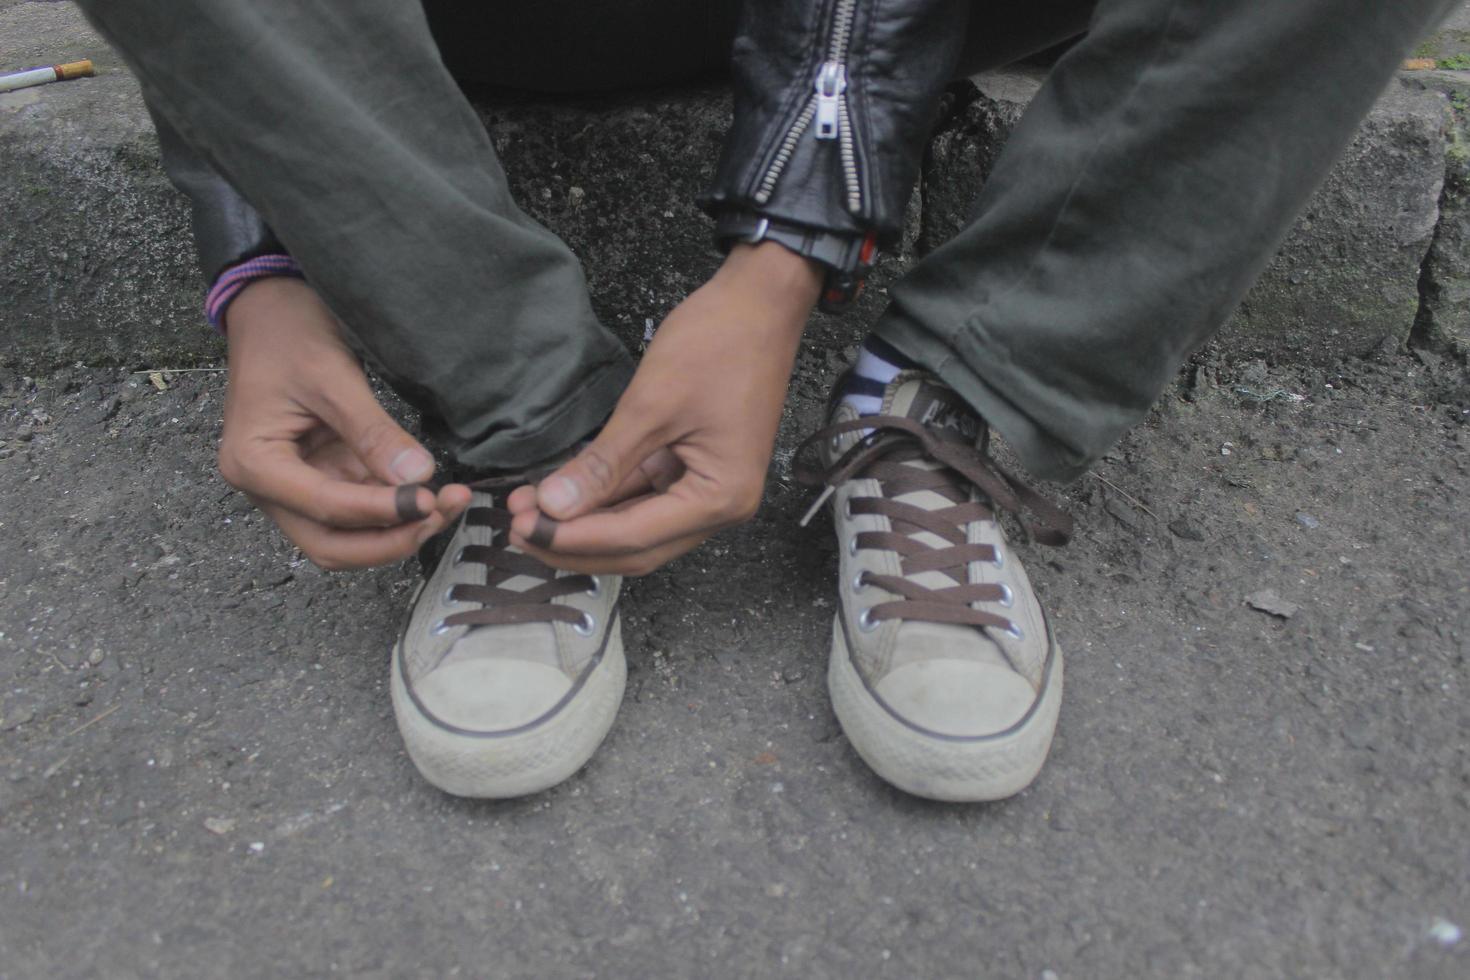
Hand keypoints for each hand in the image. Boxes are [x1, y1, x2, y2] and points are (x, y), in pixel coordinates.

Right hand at [219, 277, 469, 568]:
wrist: (270, 308)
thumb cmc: (287, 334)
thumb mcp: (332, 378)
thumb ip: (373, 433)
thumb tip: (417, 478)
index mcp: (254, 463)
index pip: (325, 507)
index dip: (381, 511)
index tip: (429, 500)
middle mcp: (268, 488)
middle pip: (332, 545)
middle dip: (390, 538)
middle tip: (441, 512)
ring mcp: (294, 488)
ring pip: (348, 537)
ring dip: (398, 529)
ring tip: (447, 502)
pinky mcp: (320, 477)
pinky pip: (359, 510)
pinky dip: (394, 508)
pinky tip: (431, 492)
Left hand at [505, 242, 821, 574]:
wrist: (760, 303)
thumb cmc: (717, 345)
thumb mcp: (651, 405)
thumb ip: (603, 464)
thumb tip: (553, 507)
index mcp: (720, 497)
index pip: (634, 538)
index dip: (572, 538)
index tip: (521, 528)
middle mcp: (721, 507)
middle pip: (636, 548)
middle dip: (574, 542)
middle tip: (517, 527)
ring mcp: (709, 490)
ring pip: (637, 529)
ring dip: (586, 524)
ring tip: (530, 509)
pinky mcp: (696, 470)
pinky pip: (645, 499)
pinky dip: (605, 500)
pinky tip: (563, 493)